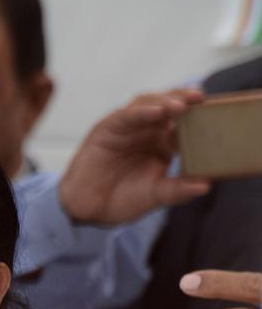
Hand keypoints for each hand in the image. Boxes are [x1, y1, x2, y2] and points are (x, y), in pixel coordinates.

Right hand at [59, 89, 209, 224]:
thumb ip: (178, 190)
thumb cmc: (121, 199)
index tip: (218, 114)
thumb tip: (206, 185)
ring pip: (148, 104)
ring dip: (165, 101)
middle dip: (185, 100)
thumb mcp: (156, 196)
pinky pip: (126, 116)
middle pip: (168, 107)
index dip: (199, 117)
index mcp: (163, 144)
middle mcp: (146, 131)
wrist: (88, 210)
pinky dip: (141, 111)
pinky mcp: (107, 129)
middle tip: (201, 98)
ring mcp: (127, 128)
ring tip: (182, 104)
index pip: (185, 124)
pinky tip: (157, 111)